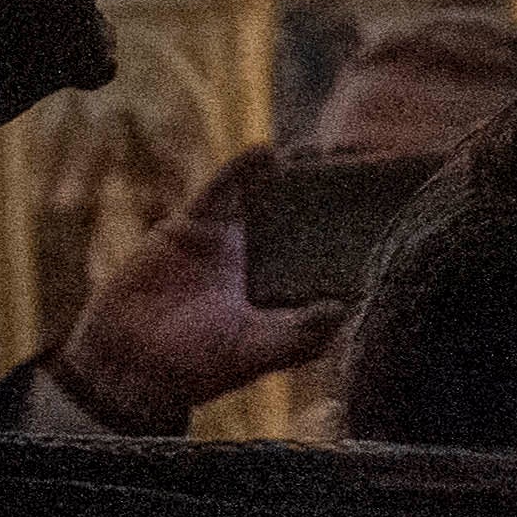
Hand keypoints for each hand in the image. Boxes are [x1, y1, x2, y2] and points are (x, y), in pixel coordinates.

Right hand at [49, 147, 337, 432]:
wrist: (127, 359)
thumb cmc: (195, 367)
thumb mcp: (253, 352)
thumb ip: (297, 334)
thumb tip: (341, 309)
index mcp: (281, 294)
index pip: (323, 259)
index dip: (352, 239)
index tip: (389, 215)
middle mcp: (259, 264)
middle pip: (300, 221)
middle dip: (327, 196)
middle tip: (364, 165)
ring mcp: (226, 243)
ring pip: (264, 200)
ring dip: (289, 176)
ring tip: (321, 150)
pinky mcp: (192, 227)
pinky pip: (220, 192)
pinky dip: (240, 171)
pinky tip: (265, 152)